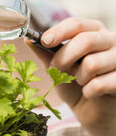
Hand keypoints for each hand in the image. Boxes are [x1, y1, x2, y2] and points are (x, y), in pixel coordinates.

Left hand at [26, 17, 115, 135]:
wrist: (92, 111)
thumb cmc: (75, 86)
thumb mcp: (58, 68)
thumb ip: (46, 54)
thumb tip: (28, 40)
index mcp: (94, 32)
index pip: (77, 24)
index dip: (59, 31)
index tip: (44, 41)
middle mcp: (111, 40)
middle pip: (85, 40)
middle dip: (64, 58)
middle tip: (58, 70)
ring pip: (92, 63)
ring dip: (79, 78)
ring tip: (80, 82)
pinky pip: (99, 84)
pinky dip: (88, 92)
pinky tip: (91, 93)